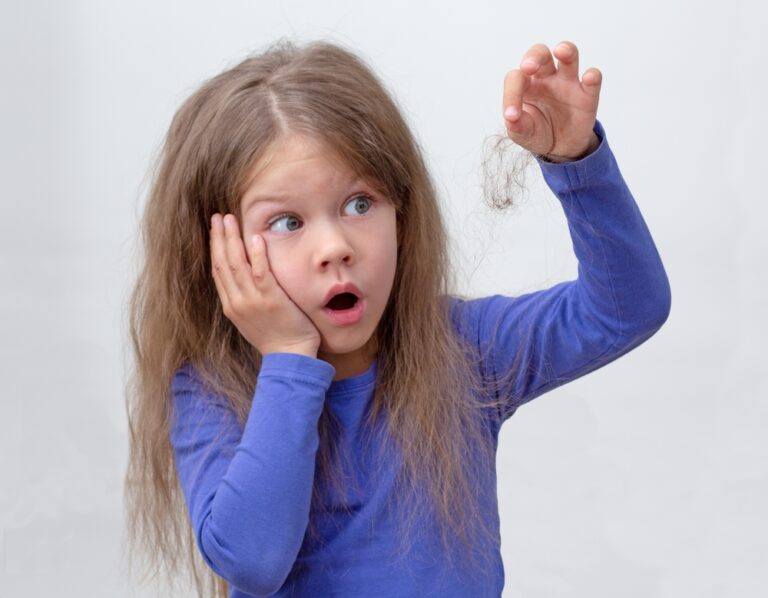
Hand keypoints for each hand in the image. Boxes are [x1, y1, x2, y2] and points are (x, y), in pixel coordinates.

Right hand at [209, 213, 320, 357]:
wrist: (290, 357)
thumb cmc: (277, 339)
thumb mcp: (253, 320)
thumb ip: (247, 300)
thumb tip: (248, 282)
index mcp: (231, 306)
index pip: (218, 271)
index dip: (215, 249)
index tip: (215, 231)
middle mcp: (237, 302)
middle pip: (222, 263)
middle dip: (219, 238)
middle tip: (218, 217)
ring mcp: (252, 301)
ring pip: (237, 264)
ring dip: (232, 239)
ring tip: (229, 219)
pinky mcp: (271, 300)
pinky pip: (261, 273)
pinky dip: (257, 255)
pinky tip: (255, 238)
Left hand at [503, 41, 601, 161]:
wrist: (560, 148)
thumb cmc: (537, 132)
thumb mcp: (521, 133)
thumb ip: (516, 125)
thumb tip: (510, 118)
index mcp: (526, 85)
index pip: (516, 77)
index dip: (511, 93)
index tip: (512, 116)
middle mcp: (546, 78)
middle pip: (541, 53)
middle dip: (534, 56)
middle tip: (528, 67)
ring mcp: (568, 83)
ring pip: (569, 55)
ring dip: (566, 50)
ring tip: (561, 52)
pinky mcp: (587, 95)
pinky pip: (593, 79)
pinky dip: (592, 76)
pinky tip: (588, 78)